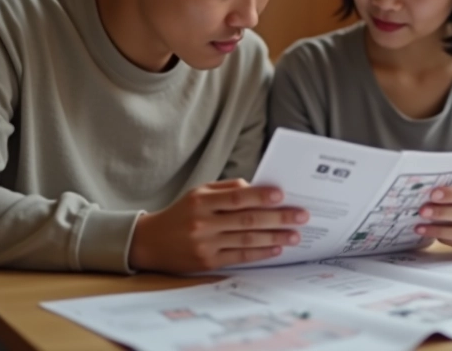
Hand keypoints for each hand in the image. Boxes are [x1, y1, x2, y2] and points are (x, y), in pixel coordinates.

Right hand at [128, 179, 309, 272]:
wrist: (150, 242)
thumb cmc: (181, 213)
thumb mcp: (198, 193)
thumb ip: (227, 189)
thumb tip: (257, 188)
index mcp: (201, 200)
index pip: (237, 197)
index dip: (261, 196)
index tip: (282, 195)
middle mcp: (203, 222)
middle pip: (247, 220)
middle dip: (278, 218)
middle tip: (301, 216)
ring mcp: (205, 244)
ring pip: (246, 240)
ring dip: (274, 237)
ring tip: (294, 235)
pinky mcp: (207, 262)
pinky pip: (239, 257)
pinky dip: (260, 253)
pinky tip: (275, 249)